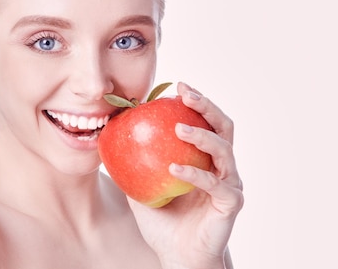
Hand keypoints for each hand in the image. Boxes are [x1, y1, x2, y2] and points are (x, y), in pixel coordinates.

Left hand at [128, 82, 243, 268]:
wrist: (177, 256)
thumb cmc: (162, 221)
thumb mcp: (139, 186)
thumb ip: (131, 161)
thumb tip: (107, 133)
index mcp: (205, 158)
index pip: (206, 121)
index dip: (196, 102)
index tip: (178, 86)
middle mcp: (222, 167)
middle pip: (223, 127)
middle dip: (206, 107)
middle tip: (186, 95)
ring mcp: (229, 184)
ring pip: (225, 151)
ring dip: (202, 136)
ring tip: (179, 129)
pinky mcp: (230, 204)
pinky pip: (216, 185)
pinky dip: (195, 174)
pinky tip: (174, 169)